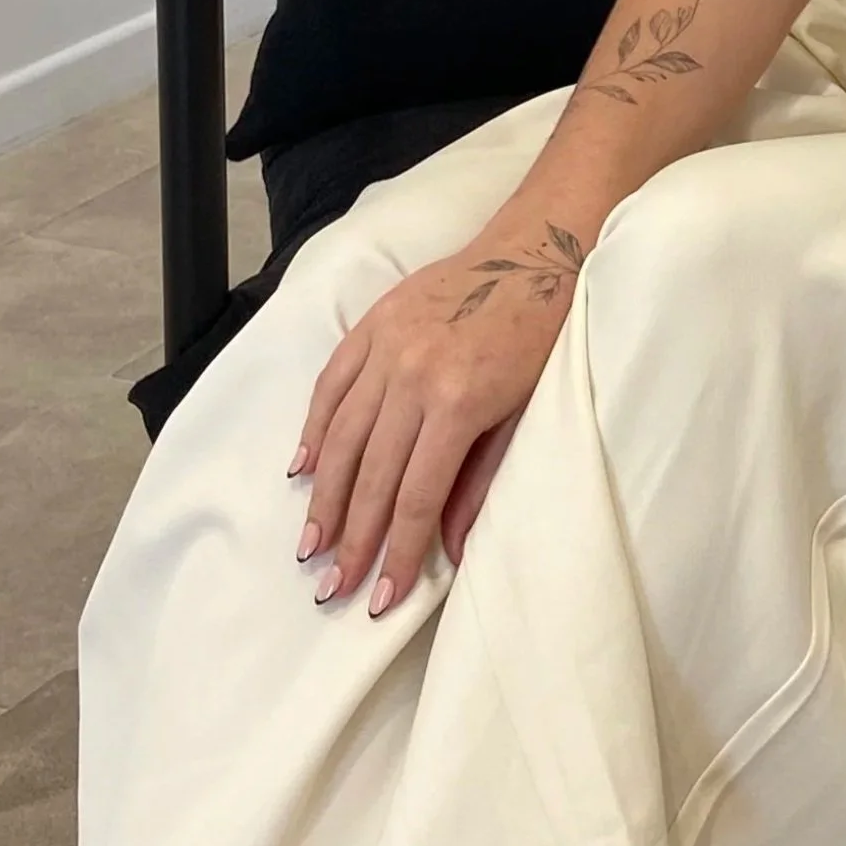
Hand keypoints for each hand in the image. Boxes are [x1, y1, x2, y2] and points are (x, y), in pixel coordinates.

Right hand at [290, 218, 585, 615]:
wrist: (537, 248)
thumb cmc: (542, 332)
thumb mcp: (526, 410)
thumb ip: (482, 479)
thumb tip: (448, 546)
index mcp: (459, 401)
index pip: (416, 496)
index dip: (396, 552)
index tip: (381, 597)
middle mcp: (413, 375)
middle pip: (372, 474)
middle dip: (352, 539)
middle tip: (332, 588)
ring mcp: (387, 346)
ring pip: (342, 435)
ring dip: (324, 495)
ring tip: (310, 544)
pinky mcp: (374, 322)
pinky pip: (332, 383)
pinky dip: (315, 427)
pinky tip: (304, 467)